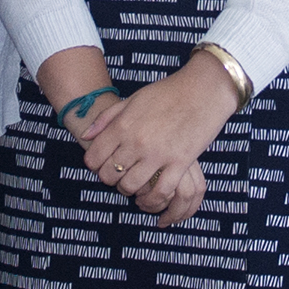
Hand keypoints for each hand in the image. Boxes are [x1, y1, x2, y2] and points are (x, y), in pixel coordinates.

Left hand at [80, 60, 238, 225]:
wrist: (203, 89)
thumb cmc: (167, 92)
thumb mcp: (132, 99)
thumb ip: (107, 118)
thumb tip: (86, 135)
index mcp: (122, 126)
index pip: (94, 157)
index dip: (94, 165)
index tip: (101, 164)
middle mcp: (136, 142)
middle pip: (109, 175)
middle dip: (109, 179)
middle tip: (118, 175)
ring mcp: (158, 154)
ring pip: (131, 186)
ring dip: (129, 190)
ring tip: (133, 186)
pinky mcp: (180, 163)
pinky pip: (160, 192)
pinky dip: (152, 199)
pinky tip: (151, 196)